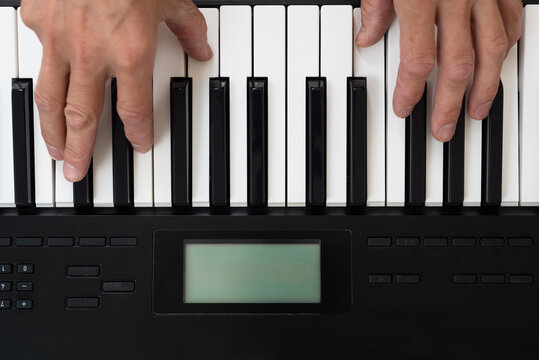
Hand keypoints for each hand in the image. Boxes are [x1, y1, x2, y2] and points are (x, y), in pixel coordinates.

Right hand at [20, 0, 211, 181]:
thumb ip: (188, 29)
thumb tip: (202, 48)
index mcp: (129, 53)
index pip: (133, 111)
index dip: (136, 134)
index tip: (136, 147)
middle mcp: (91, 54)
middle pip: (82, 118)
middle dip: (80, 151)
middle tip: (76, 173)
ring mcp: (58, 38)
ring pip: (49, 97)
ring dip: (51, 129)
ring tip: (54, 149)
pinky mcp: (36, 19)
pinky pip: (38, 53)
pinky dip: (42, 68)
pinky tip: (45, 80)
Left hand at [356, 0, 522, 141]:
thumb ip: (375, 7)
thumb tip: (366, 38)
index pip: (417, 60)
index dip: (410, 90)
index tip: (403, 108)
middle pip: (456, 64)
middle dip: (450, 103)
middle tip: (443, 128)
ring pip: (491, 48)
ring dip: (486, 85)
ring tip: (478, 110)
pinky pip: (510, 20)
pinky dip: (506, 45)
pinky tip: (497, 65)